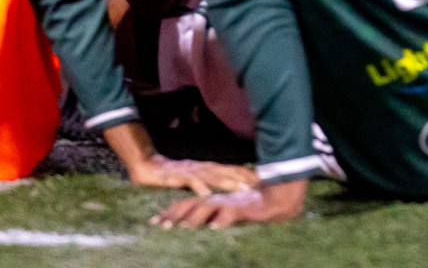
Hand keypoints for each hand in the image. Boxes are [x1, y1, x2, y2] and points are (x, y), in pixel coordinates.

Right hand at [129, 153, 257, 193]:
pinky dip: (199, 187)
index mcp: (206, 167)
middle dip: (241, 176)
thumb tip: (223, 187)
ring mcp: (190, 170)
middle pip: (225, 171)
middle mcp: (201, 167)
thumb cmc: (172, 174)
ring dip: (227, 181)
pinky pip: (189, 181)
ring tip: (241, 188)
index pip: (229, 169)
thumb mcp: (193, 177)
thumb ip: (207, 180)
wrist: (148, 166)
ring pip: (212, 175)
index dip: (244, 173)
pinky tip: (207, 194)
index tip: (260, 178)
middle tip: (257, 184)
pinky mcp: (177, 175)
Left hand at [151, 179, 306, 229]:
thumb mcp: (225, 213)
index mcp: (211, 201)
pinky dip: (222, 219)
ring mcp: (228, 203)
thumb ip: (211, 217)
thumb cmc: (249, 208)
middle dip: (175, 215)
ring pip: (208, 208)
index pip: (186, 204)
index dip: (169, 212)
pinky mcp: (242, 208)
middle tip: (160, 225)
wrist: (274, 199)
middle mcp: (216, 200)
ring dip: (195, 218)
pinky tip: (214, 227)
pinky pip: (230, 213)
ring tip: (183, 228)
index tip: (153, 221)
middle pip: (191, 205)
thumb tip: (197, 227)